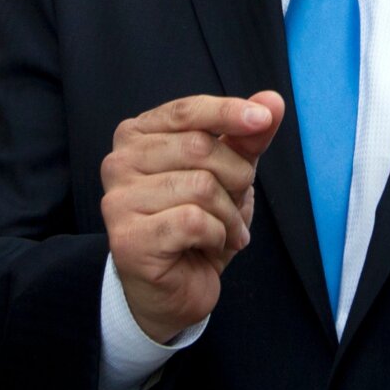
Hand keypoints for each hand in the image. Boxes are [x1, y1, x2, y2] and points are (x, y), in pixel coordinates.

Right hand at [100, 91, 285, 342]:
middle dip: (236, 177)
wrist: (175, 289)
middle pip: (199, 148)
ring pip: (201, 186)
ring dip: (230, 213)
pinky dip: (217, 235)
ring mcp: (117, 201)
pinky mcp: (128, 238)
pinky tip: (210, 247)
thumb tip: (273, 100)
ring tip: (224, 230)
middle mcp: (118, 162)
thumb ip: (248, 137)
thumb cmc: (198, 223)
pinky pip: (194, 221)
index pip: (187, 111)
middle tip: (237, 202)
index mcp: (138, 135)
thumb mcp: (231, 173)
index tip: (264, 118)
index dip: (229, 112)